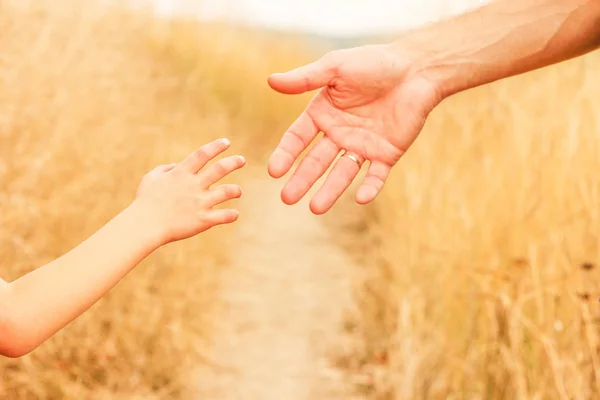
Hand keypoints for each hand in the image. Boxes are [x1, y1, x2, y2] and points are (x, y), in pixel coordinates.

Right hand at [132, 138, 245, 244]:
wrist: (144, 225)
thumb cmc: (145, 201)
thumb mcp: (151, 178)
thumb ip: (166, 169)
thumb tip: (177, 165)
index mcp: (181, 173)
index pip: (202, 154)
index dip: (216, 146)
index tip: (226, 142)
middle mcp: (193, 185)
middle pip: (220, 169)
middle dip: (233, 162)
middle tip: (242, 160)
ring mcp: (200, 202)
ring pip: (227, 192)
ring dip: (236, 190)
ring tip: (238, 191)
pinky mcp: (203, 220)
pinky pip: (224, 216)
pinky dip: (232, 214)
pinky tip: (234, 214)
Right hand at [267, 43, 441, 213]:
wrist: (417, 69)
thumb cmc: (375, 62)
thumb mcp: (336, 67)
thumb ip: (306, 78)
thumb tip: (270, 81)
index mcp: (323, 114)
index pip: (298, 139)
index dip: (285, 154)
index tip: (275, 171)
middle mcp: (339, 134)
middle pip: (316, 162)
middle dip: (302, 180)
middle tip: (287, 198)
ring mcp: (362, 146)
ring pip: (342, 173)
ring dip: (330, 191)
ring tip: (315, 208)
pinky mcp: (386, 154)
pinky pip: (376, 175)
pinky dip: (370, 187)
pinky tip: (361, 198)